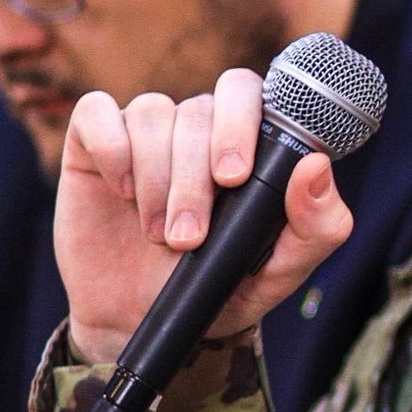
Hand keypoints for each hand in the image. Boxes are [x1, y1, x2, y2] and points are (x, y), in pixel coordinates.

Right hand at [55, 69, 352, 364]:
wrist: (143, 319)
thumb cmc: (219, 287)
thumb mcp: (280, 273)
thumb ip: (318, 226)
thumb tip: (316, 167)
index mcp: (247, 142)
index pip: (247, 92)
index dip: (241, 122)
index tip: (234, 177)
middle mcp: (198, 126)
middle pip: (200, 110)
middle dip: (195, 174)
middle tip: (192, 234)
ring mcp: (146, 130)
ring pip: (153, 116)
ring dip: (157, 182)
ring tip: (163, 237)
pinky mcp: (93, 143)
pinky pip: (98, 113)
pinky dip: (112, 150)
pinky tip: (121, 192)